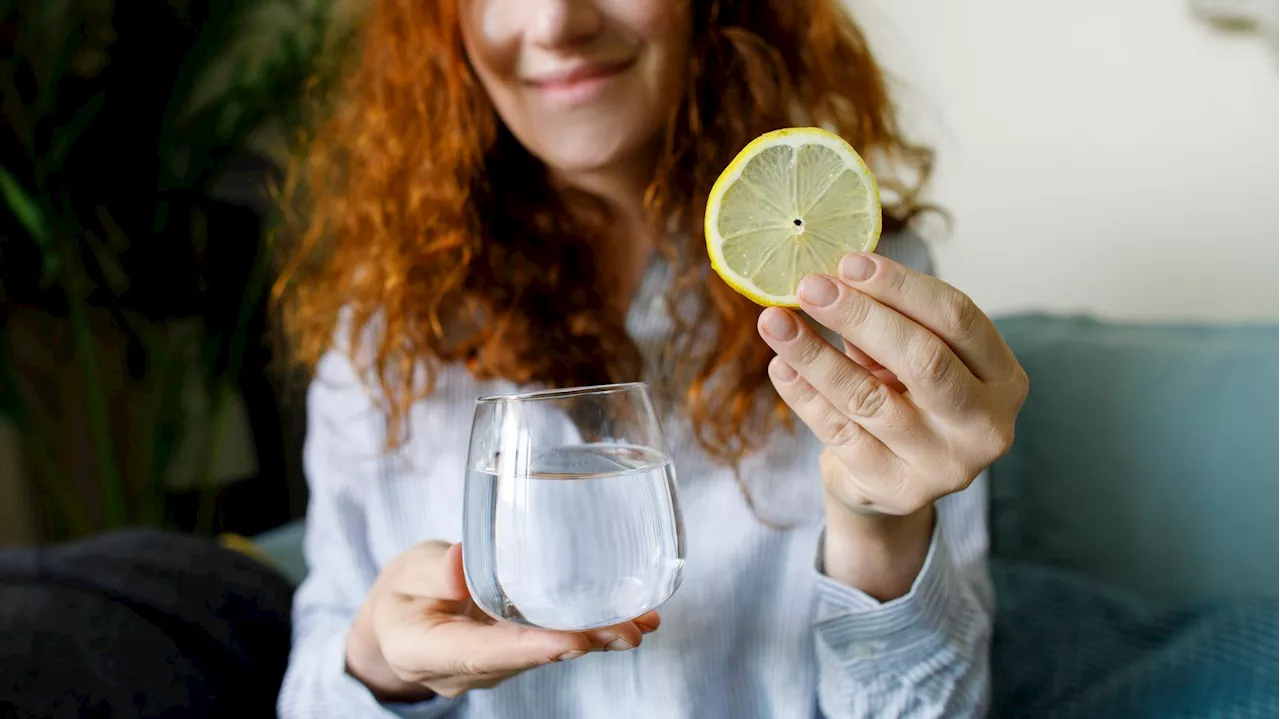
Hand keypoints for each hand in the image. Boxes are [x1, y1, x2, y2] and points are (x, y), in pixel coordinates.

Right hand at [346, 542, 659, 700]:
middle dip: (579, 643)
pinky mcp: (514, 654)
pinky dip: (589, 631)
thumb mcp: (406, 572)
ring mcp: (494, 668)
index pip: (482, 653)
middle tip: (627, 631)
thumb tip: (462, 563)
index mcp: (426, 651)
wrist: (401, 623)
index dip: (529, 647)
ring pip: (546, 654)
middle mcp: (465, 670)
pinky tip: (630, 620)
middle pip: (527, 658)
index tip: (571, 639)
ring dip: (594, 639)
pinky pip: (551, 645)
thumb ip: (433, 571)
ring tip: (640, 623)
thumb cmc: (404, 592)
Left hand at [757, 252, 1027, 594]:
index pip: (958, 318)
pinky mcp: (896, 489)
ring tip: (775, 321)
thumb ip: (885, 321)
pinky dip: (804, 395)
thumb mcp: (908, 358)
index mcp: (1003, 378)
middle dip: (860, 316)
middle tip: (809, 287)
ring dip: (815, 354)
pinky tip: (780, 367)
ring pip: (870, 398)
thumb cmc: (904, 398)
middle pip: (924, 358)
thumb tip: (830, 276)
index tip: (847, 261)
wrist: (890, 481)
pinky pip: (839, 432)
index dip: (901, 286)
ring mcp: (944, 465)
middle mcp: (985, 425)